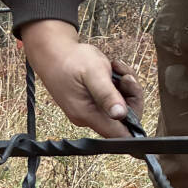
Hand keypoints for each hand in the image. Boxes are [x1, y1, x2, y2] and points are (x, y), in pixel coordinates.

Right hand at [20, 20, 143, 136]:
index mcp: (87, 115)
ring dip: (124, 88)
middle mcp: (88, 118)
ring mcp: (88, 112)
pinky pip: (111, 101)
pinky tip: (112, 71)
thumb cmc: (71, 60)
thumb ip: (107, 95)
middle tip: (126, 76)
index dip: (133, 123)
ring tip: (116, 68)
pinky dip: (117, 86)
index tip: (135, 99)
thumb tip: (120, 115)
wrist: (53, 52)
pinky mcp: (90, 105)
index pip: (118, 134)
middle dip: (130, 98)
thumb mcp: (93, 72)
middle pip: (121, 120)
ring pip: (118, 108)